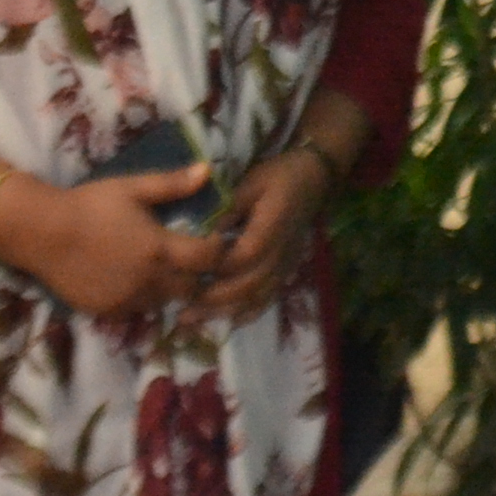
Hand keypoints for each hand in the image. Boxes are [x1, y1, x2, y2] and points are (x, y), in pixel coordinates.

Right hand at [0, 165, 230, 320]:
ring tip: (162, 269)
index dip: (216, 250)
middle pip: (190, 288)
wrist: (42, 232)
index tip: (213, 240)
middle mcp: (147, 279)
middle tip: (191, 259)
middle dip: (196, 275)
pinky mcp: (106, 311)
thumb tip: (208, 171)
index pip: (207, 259)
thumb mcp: (132, 188)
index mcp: (158, 248)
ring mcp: (126, 299)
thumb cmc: (89, 204)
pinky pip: (136, 311)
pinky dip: (142, 299)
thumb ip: (172, 183)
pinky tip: (134, 280)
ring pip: (163, 302)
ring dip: (169, 288)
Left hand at [197, 148, 333, 324]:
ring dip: (225, 311)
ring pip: (257, 297)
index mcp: (274, 225)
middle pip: (250, 284)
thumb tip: (201, 232)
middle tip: (181, 306)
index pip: (245, 255)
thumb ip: (228, 207)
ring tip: (193, 319)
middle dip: (214, 298)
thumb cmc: (279, 175)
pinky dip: (245, 312)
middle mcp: (283, 251)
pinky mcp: (286, 270)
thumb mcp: (251, 182)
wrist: (314, 178)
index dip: (217, 266)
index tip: (187, 271)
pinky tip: (223, 319)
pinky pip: (267, 298)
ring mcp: (287, 264)